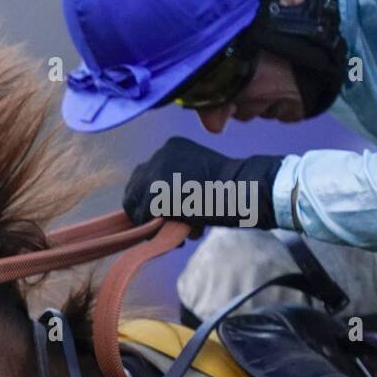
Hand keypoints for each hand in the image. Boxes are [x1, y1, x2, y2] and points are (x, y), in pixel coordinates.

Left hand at [123, 137, 281, 230]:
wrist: (243, 191)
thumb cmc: (227, 189)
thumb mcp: (195, 178)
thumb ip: (173, 187)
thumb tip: (150, 211)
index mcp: (170, 148)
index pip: (144, 178)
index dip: (151, 201)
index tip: (166, 213)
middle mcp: (159, 154)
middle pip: (134, 190)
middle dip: (146, 211)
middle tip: (165, 225)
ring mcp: (156, 171)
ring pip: (137, 205)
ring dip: (152, 222)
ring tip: (177, 229)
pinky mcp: (157, 190)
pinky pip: (146, 216)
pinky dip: (158, 228)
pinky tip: (180, 228)